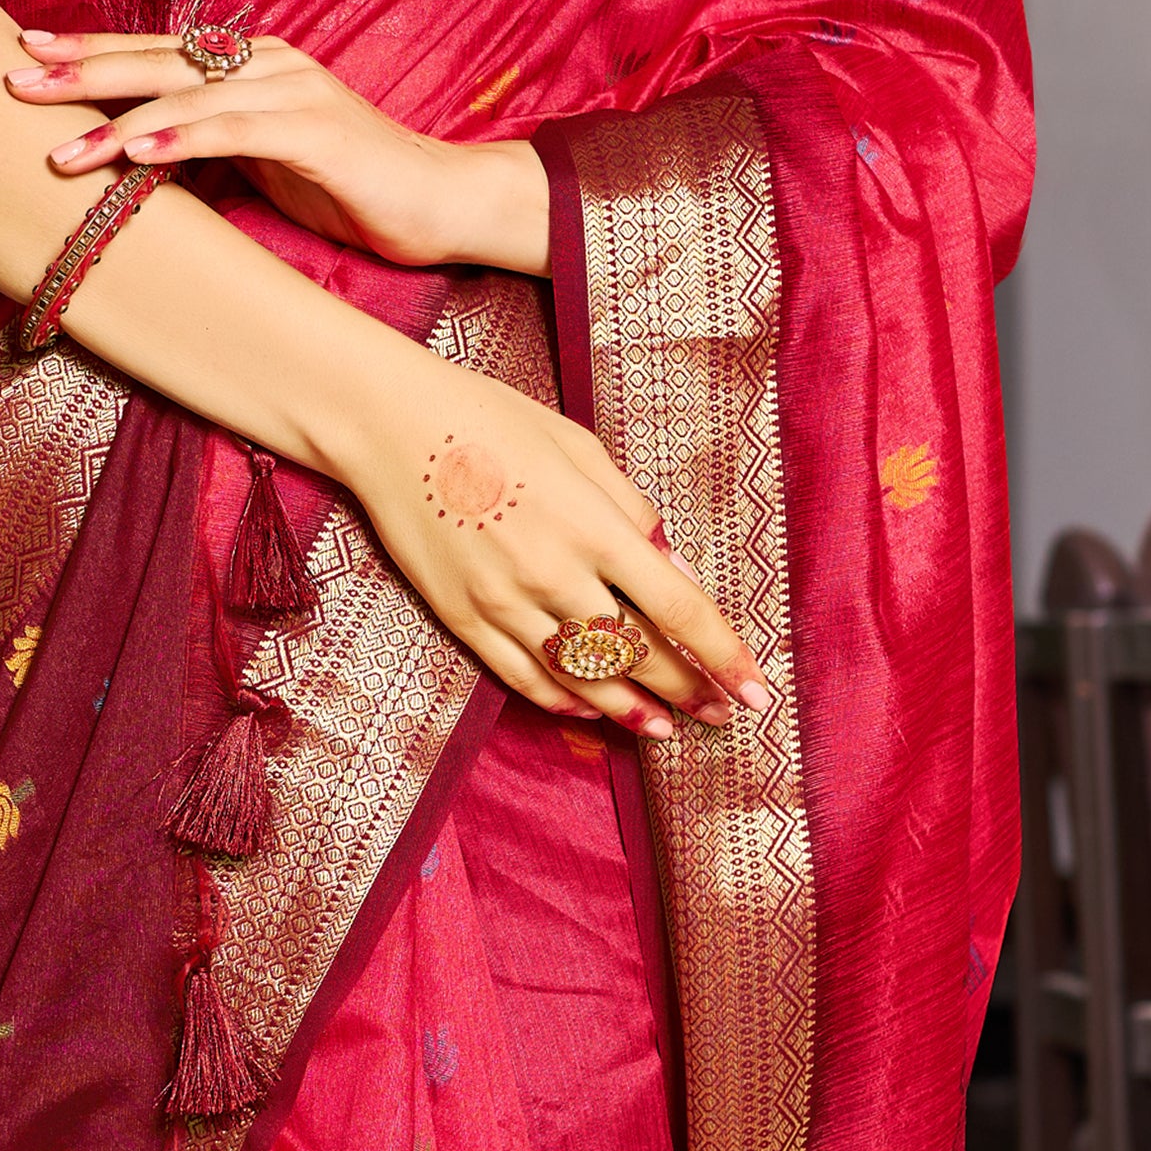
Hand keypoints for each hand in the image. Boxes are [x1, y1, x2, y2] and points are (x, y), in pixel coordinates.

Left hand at [7, 24, 546, 279]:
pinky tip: (136, 151)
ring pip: (186, 94)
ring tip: (58, 145)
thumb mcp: (259, 165)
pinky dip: (182, 137)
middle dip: (80, 72)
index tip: (23, 54)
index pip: (154, 54)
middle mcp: (266, 62)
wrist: (439, 203)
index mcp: (248, 65)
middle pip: (156, 60)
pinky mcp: (316, 130)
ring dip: (116, 119)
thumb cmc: (346, 187)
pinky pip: (235, 129)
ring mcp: (292, 91)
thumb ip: (203, 149)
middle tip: (12, 79)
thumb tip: (131, 159)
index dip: (88, 54)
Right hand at [327, 343, 768, 739]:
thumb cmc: (493, 421)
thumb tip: (677, 570)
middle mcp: (555, 575)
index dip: (725, 657)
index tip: (757, 690)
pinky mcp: (465, 618)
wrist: (392, 427)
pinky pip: (523, 677)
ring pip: (583, 679)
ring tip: (666, 729)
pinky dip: (563, 701)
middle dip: (689, 690)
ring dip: (631, 711)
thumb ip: (633, 512)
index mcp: (595, 527)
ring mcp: (506, 603)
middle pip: (638, 655)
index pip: (680, 610)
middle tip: (721, 714)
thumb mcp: (581, 448)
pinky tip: (592, 712)